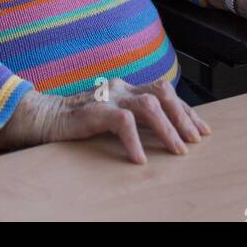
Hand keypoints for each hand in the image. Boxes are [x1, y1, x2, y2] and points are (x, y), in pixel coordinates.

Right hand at [0, 77, 210, 164]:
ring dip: (167, 129)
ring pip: (149, 105)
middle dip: (183, 116)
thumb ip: (135, 120)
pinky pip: (123, 123)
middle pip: (162, 92)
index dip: (186, 110)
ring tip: (178, 151)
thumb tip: (166, 135)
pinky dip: (135, 141)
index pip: (165, 92)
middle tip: (195, 140)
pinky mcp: (94, 110)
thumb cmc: (79, 123)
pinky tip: (140, 160)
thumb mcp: (112, 118)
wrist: (44, 118)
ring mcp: (108, 97)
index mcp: (127, 87)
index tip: (202, 130)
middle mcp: (121, 87)